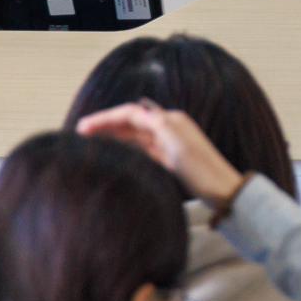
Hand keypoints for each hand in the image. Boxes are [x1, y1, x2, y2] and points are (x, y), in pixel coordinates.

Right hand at [76, 101, 245, 205]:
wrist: (222, 191)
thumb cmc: (201, 169)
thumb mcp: (178, 146)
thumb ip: (158, 125)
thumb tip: (139, 109)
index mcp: (170, 120)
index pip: (131, 113)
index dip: (106, 118)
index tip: (83, 127)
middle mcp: (168, 127)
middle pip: (131, 122)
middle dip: (106, 125)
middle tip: (79, 133)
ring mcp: (168, 143)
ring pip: (134, 134)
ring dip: (113, 135)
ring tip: (89, 141)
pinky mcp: (168, 158)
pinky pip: (141, 148)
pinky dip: (125, 147)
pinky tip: (114, 151)